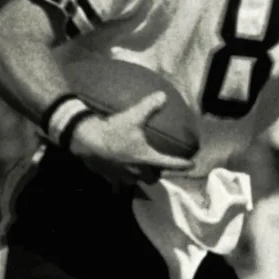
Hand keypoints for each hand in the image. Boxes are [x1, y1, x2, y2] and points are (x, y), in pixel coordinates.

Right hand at [69, 91, 194, 184]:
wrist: (86, 142)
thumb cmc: (113, 131)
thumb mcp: (133, 116)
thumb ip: (149, 106)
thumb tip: (164, 96)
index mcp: (146, 158)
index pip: (170, 163)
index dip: (182, 164)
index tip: (191, 165)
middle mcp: (136, 171)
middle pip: (152, 178)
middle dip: (157, 173)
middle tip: (159, 165)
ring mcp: (122, 177)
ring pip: (136, 182)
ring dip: (140, 177)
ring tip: (140, 169)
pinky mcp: (109, 177)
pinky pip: (119, 183)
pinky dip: (122, 179)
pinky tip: (120, 171)